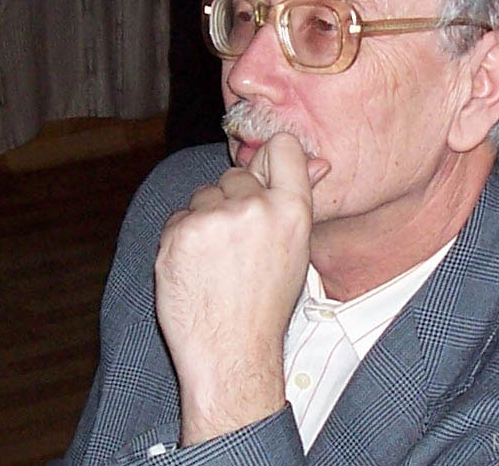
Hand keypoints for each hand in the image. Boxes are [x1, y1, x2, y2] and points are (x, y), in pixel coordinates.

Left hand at [155, 133, 329, 445]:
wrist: (231, 352)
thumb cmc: (266, 303)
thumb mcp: (297, 249)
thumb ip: (298, 200)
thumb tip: (319, 162)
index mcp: (292, 210)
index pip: (283, 146)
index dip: (270, 157)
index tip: (262, 173)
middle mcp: (255, 207)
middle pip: (236, 175)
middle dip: (233, 200)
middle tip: (238, 242)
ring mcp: (213, 219)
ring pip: (204, 195)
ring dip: (206, 217)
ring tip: (217, 259)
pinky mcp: (179, 233)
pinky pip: (179, 217)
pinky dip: (183, 237)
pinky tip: (195, 267)